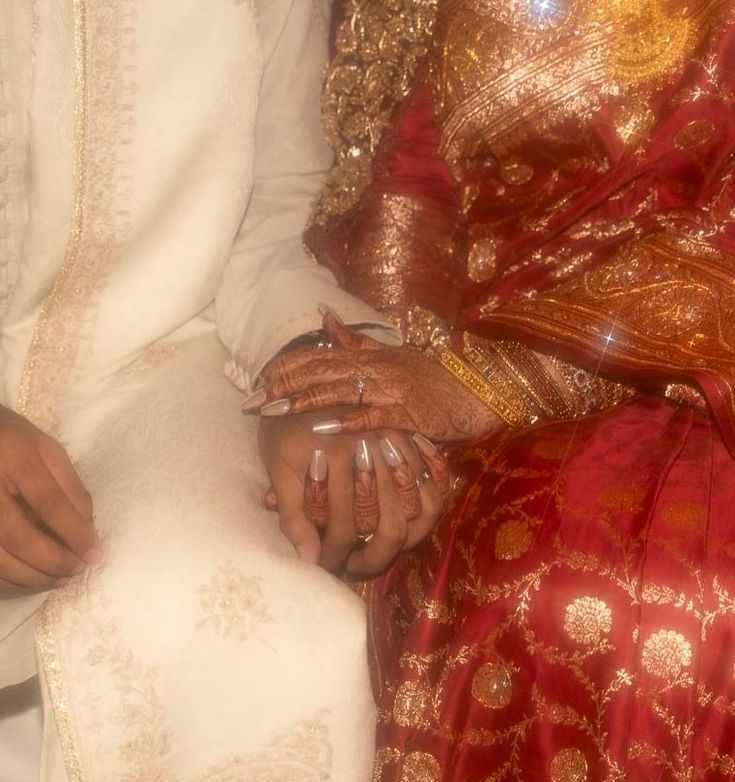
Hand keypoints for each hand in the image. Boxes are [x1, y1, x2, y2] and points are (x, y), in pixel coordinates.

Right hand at [0, 406, 99, 595]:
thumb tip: (88, 531)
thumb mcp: (45, 450)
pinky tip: (29, 580)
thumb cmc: (10, 442)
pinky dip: (9, 582)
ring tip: (58, 579)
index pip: (47, 501)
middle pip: (16, 536)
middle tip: (76, 571)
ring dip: (31, 578)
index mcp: (12, 454)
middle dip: (52, 561)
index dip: (73, 533)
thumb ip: (70, 487)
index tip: (94, 554)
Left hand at [247, 310, 502, 441]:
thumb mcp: (391, 354)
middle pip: (320, 371)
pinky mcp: (408, 412)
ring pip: (339, 391)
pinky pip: (373, 416)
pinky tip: (323, 429)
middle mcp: (376, 366)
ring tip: (272, 412)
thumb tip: (322, 315)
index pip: (317, 356)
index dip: (285, 368)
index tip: (256, 382)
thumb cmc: (433, 381)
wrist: (478, 392)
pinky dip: (347, 421)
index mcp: (369, 354)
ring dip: (302, 402)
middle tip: (250, 401)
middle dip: (282, 386)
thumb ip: (354, 340)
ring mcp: (391, 388)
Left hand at [258, 415, 446, 574]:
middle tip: (354, 565)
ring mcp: (399, 440)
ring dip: (404, 537)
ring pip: (421, 507)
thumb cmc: (284, 424)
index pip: (347, 529)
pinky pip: (436, 477)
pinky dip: (428, 503)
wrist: (302, 372)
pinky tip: (410, 519)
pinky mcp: (413, 435)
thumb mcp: (278, 467)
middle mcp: (376, 448)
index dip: (335, 557)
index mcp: (338, 456)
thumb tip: (310, 561)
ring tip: (379, 549)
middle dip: (372, 556)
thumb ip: (294, 516)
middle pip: (391, 526)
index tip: (326, 568)